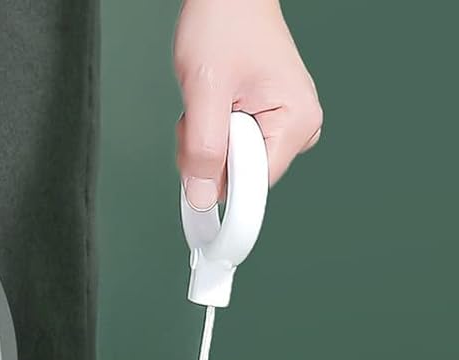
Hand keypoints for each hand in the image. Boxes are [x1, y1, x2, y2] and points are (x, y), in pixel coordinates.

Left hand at [174, 0, 321, 208]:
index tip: (196, 186)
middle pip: (240, 180)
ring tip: (210, 101)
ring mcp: (284, 125)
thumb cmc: (223, 24)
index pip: (253, 188)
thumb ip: (203, 149)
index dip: (219, 189)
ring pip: (231, 168)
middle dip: (209, 158)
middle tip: (203, 114)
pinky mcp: (267, 122)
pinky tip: (215, 105)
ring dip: (207, 145)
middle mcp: (299, 127)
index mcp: (297, 122)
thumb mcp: (204, 90)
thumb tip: (202, 198)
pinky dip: (211, 136)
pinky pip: (230, 151)